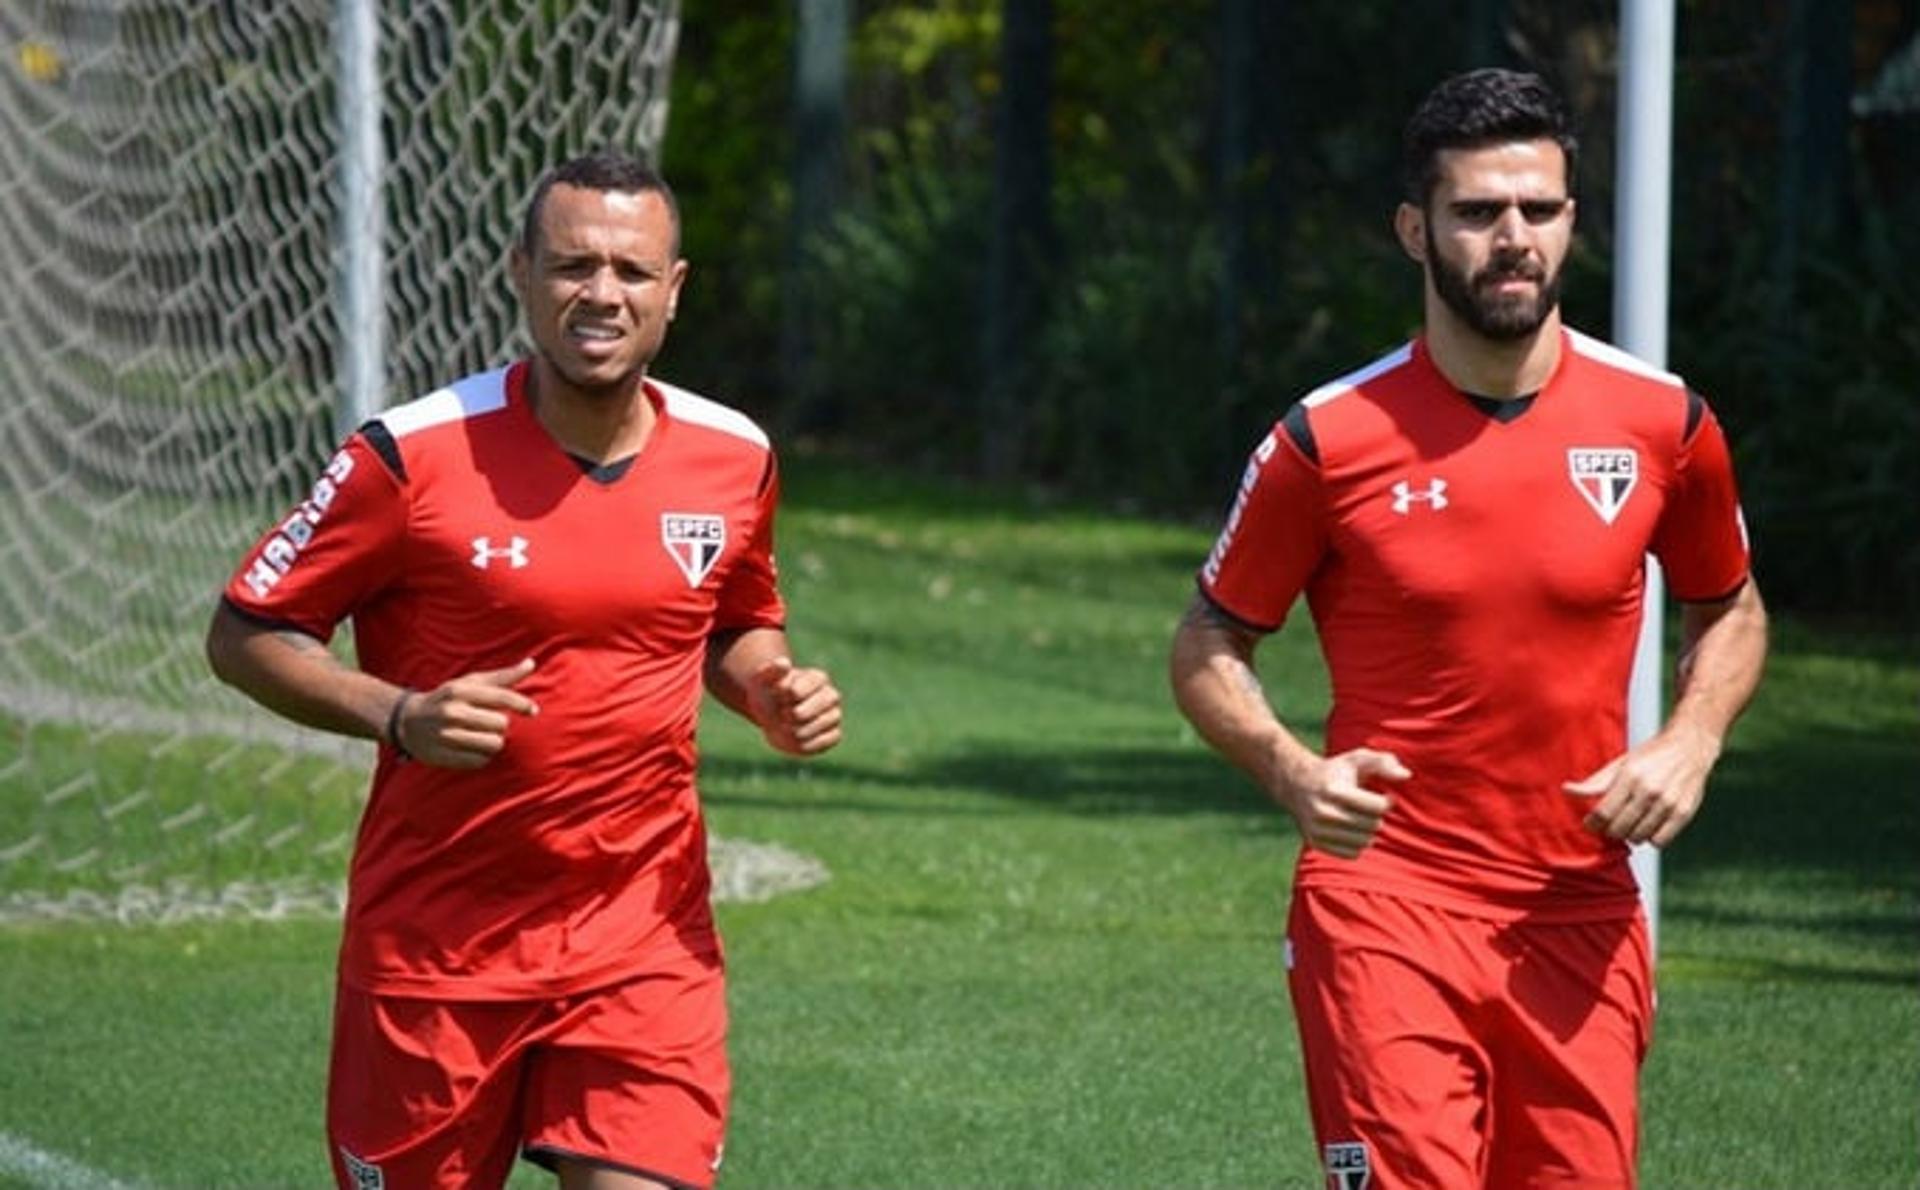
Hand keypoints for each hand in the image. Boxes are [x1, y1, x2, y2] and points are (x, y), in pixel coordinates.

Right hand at [393, 658, 539, 768]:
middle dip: (500, 725)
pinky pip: (480, 761)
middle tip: (487, 723)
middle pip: (501, 724)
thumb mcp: (470, 683)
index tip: (533, 711)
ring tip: (481, 736)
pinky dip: (481, 757)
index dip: (521, 704)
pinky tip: (470, 748)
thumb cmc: (449, 698)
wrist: (407, 721)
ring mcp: (446, 735)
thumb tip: (531, 663)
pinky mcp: (443, 756)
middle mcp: (452, 711)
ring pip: (493, 744)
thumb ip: (502, 676)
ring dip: (493, 742)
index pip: (501, 697)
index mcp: (461, 690)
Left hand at [745, 656, 842, 755]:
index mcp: (817, 677)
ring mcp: (834, 715)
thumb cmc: (769, 693)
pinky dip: (809, 743)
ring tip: (785, 728)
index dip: (785, 698)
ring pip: (821, 726)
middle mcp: (830, 695)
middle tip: (783, 715)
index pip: (797, 692)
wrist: (774, 712)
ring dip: (798, 731)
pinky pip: (827, 741)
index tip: (778, 696)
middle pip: (813, 709)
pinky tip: (795, 739)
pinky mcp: (834, 734)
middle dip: (793, 715)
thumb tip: (784, 663)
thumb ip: (770, 671)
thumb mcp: (762, 679)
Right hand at [1281, 748, 1408, 858]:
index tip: (1382, 796)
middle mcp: (1323, 812)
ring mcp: (1317, 829)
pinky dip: (1357, 844)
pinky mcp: (1314, 842)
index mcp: (1335, 791)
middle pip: (1372, 826)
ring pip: (1364, 842)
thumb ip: (1384, 762)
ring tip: (1361, 818)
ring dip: (1368, 832)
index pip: (1377, 807)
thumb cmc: (1336, 771)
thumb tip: (1407, 776)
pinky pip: (1352, 854)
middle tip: (1370, 808)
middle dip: (1377, 817)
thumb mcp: (1358, 759)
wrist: (1296, 783)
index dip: (1386, 801)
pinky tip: (1351, 829)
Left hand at [1563, 722, 1720, 845]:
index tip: (1590, 823)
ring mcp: (1668, 803)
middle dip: (1609, 830)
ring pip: (1638, 838)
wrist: (1690, 747)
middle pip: (1619, 829)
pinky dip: (1651, 838)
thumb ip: (1595, 782)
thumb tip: (1566, 790)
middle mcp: (1649, 791)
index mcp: (1629, 776)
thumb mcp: (1620, 764)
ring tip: (1631, 821)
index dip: (1592, 823)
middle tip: (1610, 823)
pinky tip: (1649, 825)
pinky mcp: (1683, 813)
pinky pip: (1659, 842)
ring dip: (1630, 834)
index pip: (1603, 813)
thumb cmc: (1649, 757)